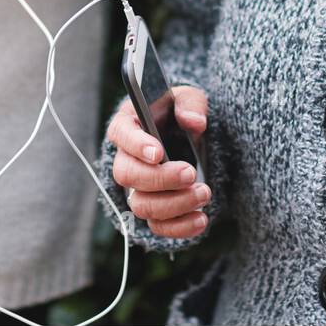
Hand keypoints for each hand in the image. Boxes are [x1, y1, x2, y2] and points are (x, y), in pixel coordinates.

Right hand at [107, 87, 211, 239]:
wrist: (189, 138)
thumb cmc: (180, 113)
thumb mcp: (188, 98)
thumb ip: (191, 104)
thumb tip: (194, 122)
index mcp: (129, 124)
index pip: (121, 134)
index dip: (136, 145)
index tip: (158, 153)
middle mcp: (127, 159)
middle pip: (127, 175)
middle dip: (160, 178)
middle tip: (191, 173)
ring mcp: (138, 188)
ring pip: (142, 205)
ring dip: (174, 203)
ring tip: (204, 193)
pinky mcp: (153, 209)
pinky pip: (158, 226)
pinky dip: (179, 227)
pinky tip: (201, 219)